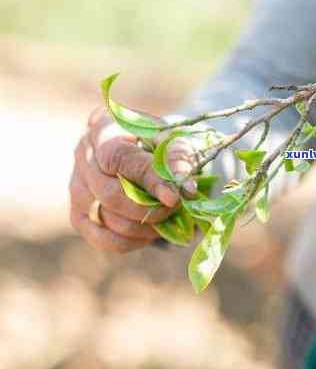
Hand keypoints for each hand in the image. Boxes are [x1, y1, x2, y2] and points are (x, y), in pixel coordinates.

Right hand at [69, 107, 196, 252]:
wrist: (141, 151)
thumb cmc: (157, 142)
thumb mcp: (172, 138)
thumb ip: (178, 158)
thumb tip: (186, 189)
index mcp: (103, 127)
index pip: (119, 158)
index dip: (148, 180)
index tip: (174, 197)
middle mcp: (82, 155)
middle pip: (109, 194)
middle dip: (148, 208)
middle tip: (174, 207)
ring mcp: (76, 186)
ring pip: (106, 219)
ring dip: (143, 226)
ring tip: (165, 217)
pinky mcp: (78, 213)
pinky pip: (102, 239)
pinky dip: (131, 241)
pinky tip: (149, 231)